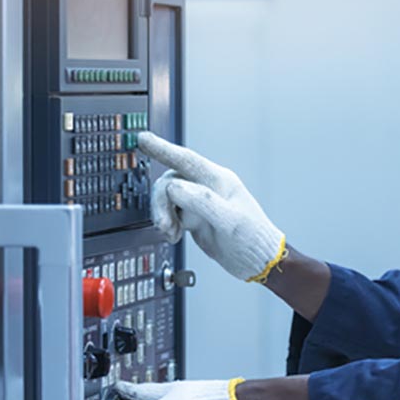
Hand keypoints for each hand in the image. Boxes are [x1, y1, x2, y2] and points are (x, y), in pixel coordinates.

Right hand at [139, 132, 284, 282]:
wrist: (257, 261)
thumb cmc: (252, 239)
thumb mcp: (230, 221)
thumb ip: (203, 203)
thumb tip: (175, 188)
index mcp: (218, 180)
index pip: (186, 159)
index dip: (163, 149)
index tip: (142, 139)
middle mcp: (207, 187)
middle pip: (170, 181)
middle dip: (161, 202)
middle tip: (164, 224)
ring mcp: (200, 202)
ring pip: (168, 197)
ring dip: (163, 214)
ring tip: (170, 232)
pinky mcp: (195, 217)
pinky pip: (171, 213)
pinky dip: (167, 224)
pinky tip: (174, 236)